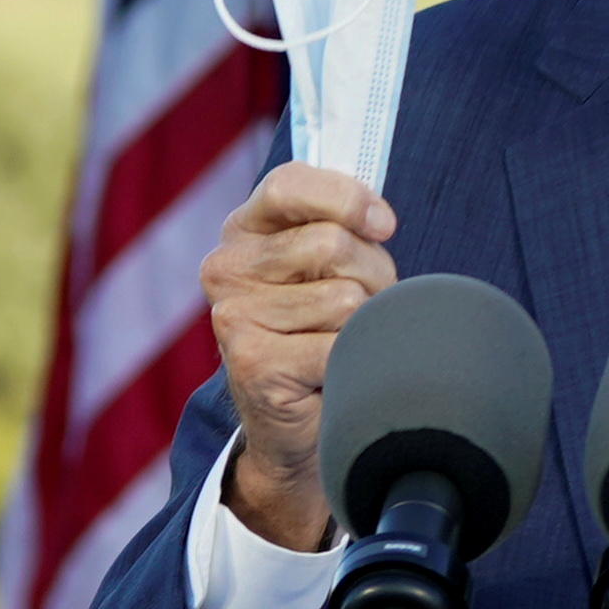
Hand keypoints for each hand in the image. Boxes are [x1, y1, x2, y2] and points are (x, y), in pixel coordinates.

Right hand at [200, 162, 397, 550]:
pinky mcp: (252, 363)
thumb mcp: (329, 264)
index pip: (289, 184)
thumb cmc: (322, 329)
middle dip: (371, 275)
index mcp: (242, 230)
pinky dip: (353, 361)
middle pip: (331, 243)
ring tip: (341, 341)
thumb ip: (342, 224)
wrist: (294, 423)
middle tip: (359, 307)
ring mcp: (232, 317)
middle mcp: (224, 268)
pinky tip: (333, 372)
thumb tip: (380, 220)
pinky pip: (340, 345)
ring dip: (363, 323)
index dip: (347, 199)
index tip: (383, 226)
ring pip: (344, 298)